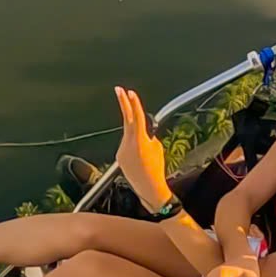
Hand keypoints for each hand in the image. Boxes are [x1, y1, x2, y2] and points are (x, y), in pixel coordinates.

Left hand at [112, 87, 171, 205]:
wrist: (148, 187)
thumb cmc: (157, 168)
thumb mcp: (157, 148)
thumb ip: (148, 136)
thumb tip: (144, 132)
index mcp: (139, 139)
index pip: (137, 117)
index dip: (134, 103)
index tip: (130, 92)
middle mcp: (128, 143)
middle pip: (127, 119)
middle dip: (124, 104)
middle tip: (118, 89)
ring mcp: (121, 149)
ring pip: (129, 136)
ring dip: (137, 138)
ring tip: (145, 156)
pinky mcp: (119, 156)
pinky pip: (127, 146)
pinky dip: (134, 148)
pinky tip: (140, 161)